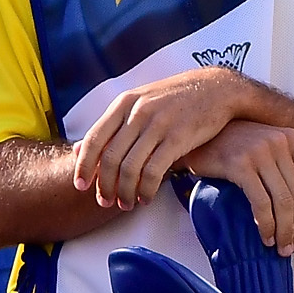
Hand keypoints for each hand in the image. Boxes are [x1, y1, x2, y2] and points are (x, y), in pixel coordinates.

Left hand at [71, 66, 253, 208]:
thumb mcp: (139, 103)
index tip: (80, 186)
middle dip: (105, 186)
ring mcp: (158, 124)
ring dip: (125, 192)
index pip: (94, 139)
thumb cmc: (175, 99)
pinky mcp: (178, 138)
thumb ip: (111, 126)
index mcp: (124, 103)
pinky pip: (154, 171)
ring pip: (131, 168)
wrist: (217, 88)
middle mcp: (138, 112)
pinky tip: (146, 197)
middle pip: (110, 158)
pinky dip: (147, 190)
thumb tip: (76, 149)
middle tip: (105, 201)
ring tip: (126, 203)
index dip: (84, 166)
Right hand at [182, 119, 293, 255]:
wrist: (197, 138)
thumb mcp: (271, 161)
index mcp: (292, 139)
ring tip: (279, 247)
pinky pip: (261, 202)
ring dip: (284, 230)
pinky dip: (266, 224)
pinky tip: (264, 236)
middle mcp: (279, 142)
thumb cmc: (233, 151)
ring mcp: (260, 151)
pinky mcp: (240, 164)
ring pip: (283, 201)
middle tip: (291, 248)